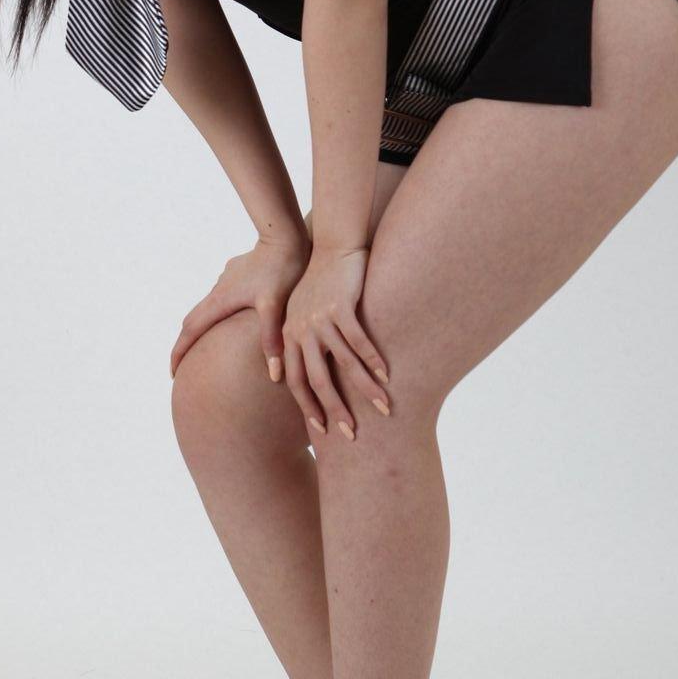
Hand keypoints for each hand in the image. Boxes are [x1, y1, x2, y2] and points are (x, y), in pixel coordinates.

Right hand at [169, 232, 311, 387]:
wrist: (285, 236)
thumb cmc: (281, 270)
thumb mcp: (276, 307)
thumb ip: (272, 340)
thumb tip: (274, 375)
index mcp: (220, 301)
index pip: (190, 331)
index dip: (179, 353)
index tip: (173, 373)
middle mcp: (218, 291)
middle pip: (192, 320)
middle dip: (185, 344)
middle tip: (183, 366)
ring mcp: (226, 280)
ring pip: (207, 308)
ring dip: (202, 327)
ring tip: (207, 346)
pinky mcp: (237, 274)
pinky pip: (222, 298)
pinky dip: (219, 314)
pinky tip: (234, 319)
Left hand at [279, 246, 392, 439]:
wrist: (332, 244)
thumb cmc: (322, 281)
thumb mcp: (303, 311)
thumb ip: (303, 340)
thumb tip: (309, 371)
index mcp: (290, 335)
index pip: (295, 380)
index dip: (308, 406)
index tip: (323, 429)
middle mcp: (301, 330)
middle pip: (316, 380)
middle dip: (335, 409)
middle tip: (351, 434)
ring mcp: (320, 318)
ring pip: (343, 364)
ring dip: (364, 389)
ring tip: (383, 408)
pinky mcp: (340, 306)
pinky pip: (358, 340)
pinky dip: (373, 360)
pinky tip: (387, 376)